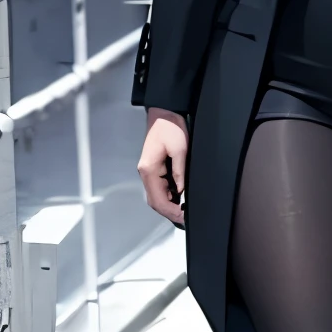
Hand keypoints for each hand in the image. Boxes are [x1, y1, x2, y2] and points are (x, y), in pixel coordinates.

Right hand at [138, 108, 189, 225]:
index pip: (158, 199)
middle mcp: (146, 173)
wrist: (164, 112)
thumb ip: (180, 172)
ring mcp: (148, 171)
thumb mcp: (180, 149)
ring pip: (156, 195)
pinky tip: (180, 199)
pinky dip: (168, 196)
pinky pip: (160, 187)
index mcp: (149, 170)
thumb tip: (182, 191)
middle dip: (169, 211)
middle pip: (155, 200)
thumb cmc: (170, 127)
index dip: (171, 211)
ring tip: (184, 211)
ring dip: (169, 205)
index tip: (184, 217)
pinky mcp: (154, 168)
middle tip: (186, 218)